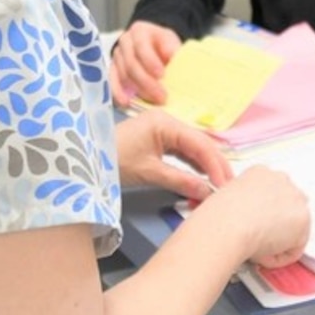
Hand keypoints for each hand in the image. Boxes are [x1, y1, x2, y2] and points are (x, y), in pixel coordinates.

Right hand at [108, 21, 180, 106]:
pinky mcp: (113, 70)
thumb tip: (172, 55)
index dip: (150, 61)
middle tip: (161, 96)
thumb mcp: (171, 42)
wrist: (153, 47)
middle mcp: (125, 42)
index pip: (142, 46)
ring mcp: (117, 56)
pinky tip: (126, 103)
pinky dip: (119, 94)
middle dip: (147, 82)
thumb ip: (173, 48)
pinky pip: (113, 83)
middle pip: (131, 64)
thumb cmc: (163, 45)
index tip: (162, 75)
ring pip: (124, 76)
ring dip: (138, 91)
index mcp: (139, 31)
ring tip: (153, 102)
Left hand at [114, 109, 233, 198]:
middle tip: (229, 186)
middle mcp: (167, 122)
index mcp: (165, 122)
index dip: (214, 164)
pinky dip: (192, 167)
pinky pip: (182, 153)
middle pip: (199, 144)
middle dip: (215, 165)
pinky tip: (202, 179)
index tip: (224, 184)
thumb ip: (180, 180)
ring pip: (192, 149)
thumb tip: (206, 191)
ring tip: (219, 185)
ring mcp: (163, 131)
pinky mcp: (158, 141)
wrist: (86, 160)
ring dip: (205, 167)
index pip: (199, 143)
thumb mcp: (148, 172)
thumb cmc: (113, 160)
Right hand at [201, 165, 310, 268]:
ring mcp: (295, 197)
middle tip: (258, 242)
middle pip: (288, 207)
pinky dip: (278, 257)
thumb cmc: (219, 216)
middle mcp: (281, 180)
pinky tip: (262, 255)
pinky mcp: (303, 218)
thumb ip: (244, 206)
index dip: (265, 215)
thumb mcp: (227, 202)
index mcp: (261, 173)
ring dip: (277, 243)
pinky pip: (294, 247)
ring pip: (292, 229)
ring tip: (256, 249)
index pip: (272, 194)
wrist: (228, 224)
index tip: (255, 227)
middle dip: (277, 227)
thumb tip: (246, 220)